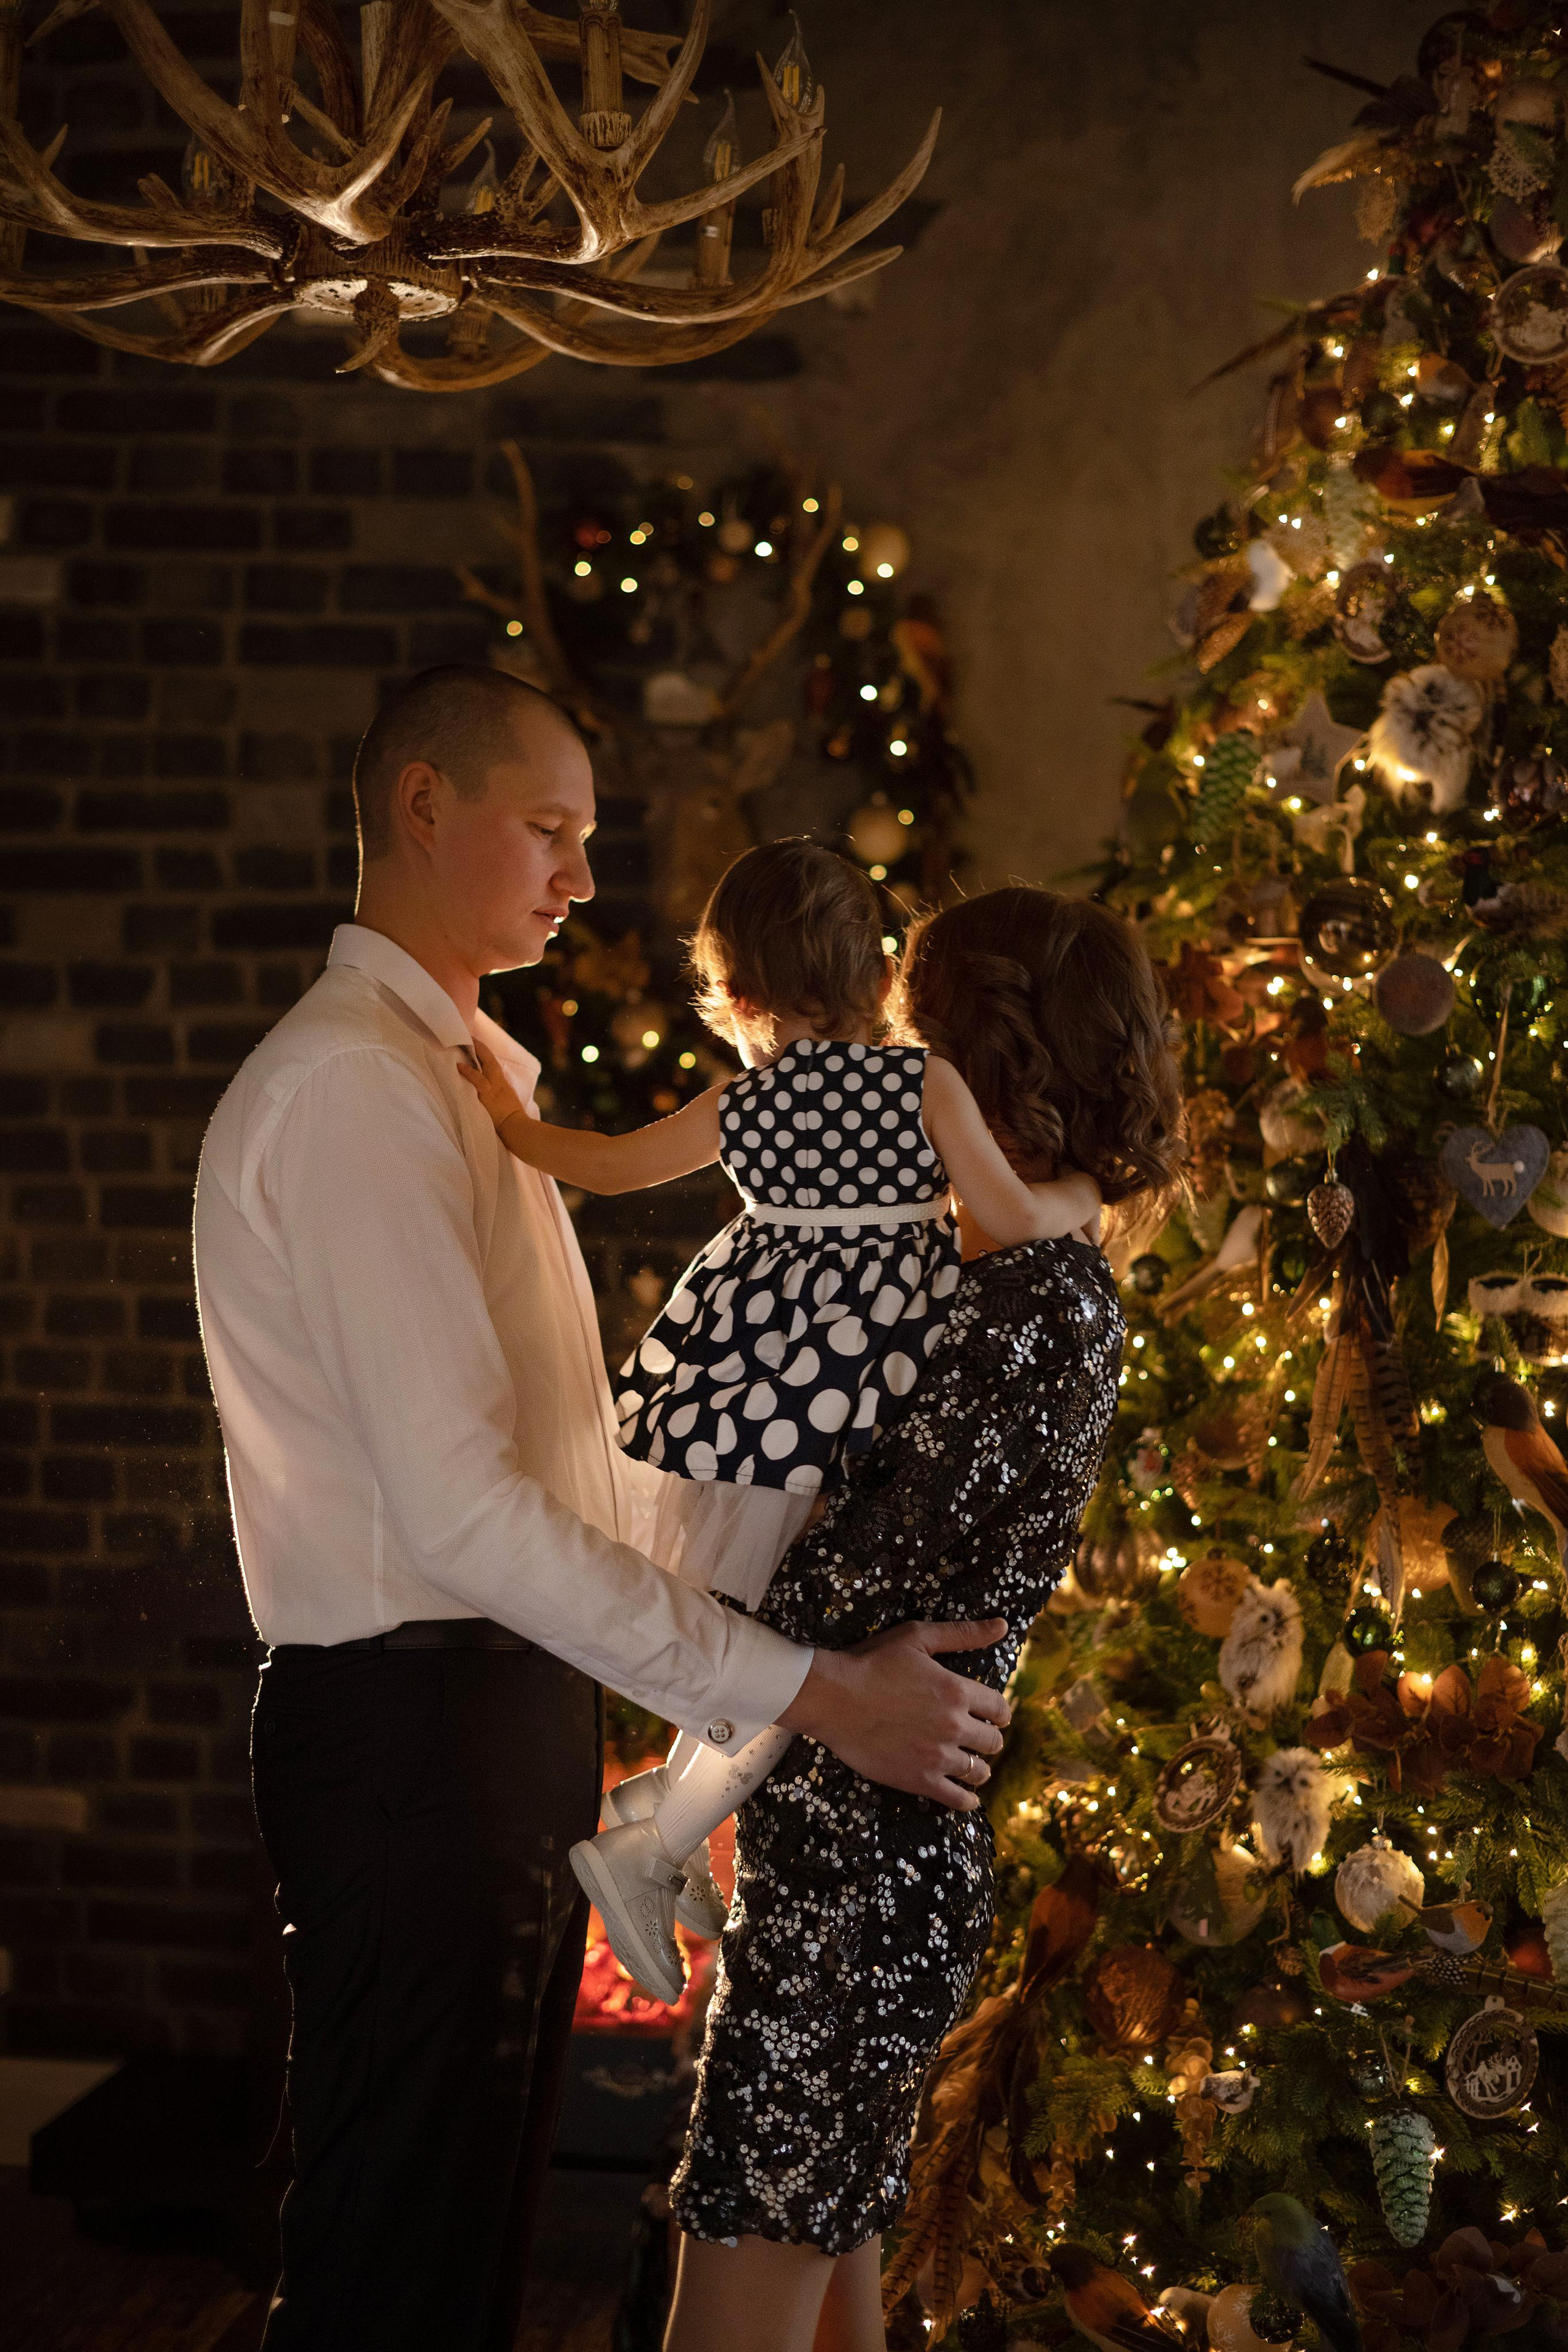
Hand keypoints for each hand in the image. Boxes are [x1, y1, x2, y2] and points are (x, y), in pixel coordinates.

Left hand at [460, 1036, 527, 1133]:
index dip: (484, 1052)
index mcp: (502, 1082)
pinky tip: (459, 1066)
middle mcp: (498, 1082)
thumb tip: (485, 1089)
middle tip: (469, 1037)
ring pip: (485, 1065)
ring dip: (475, 1054)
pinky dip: (469, 1072)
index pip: (493, 1063)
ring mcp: (493, 1087)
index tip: (475, 1043)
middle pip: (489, 1059)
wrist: (516, 1127)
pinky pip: (477, 1080)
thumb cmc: (511, 1118)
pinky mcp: (487, 1095)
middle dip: (480, 1047)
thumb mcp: (505, 1101)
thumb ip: (496, 1092)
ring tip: (463, 1045)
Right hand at [776, 1619, 1010, 1809]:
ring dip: (980, 1768)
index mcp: (956, 1690)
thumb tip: (1002, 1625)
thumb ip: (963, 1633)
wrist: (833, 1698)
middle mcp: (954, 1725)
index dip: (1000, 1712)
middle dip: (990, 1739)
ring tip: (973, 1766)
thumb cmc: (871, 1662)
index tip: (997, 1716)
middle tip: (981, 1739)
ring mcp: (937, 1755)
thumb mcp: (917, 1638)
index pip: (998, 1707)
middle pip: (992, 1741)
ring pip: (978, 1770)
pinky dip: (967, 1800)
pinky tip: (968, 1798)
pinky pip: (956, 1798)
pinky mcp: (918, 1779)